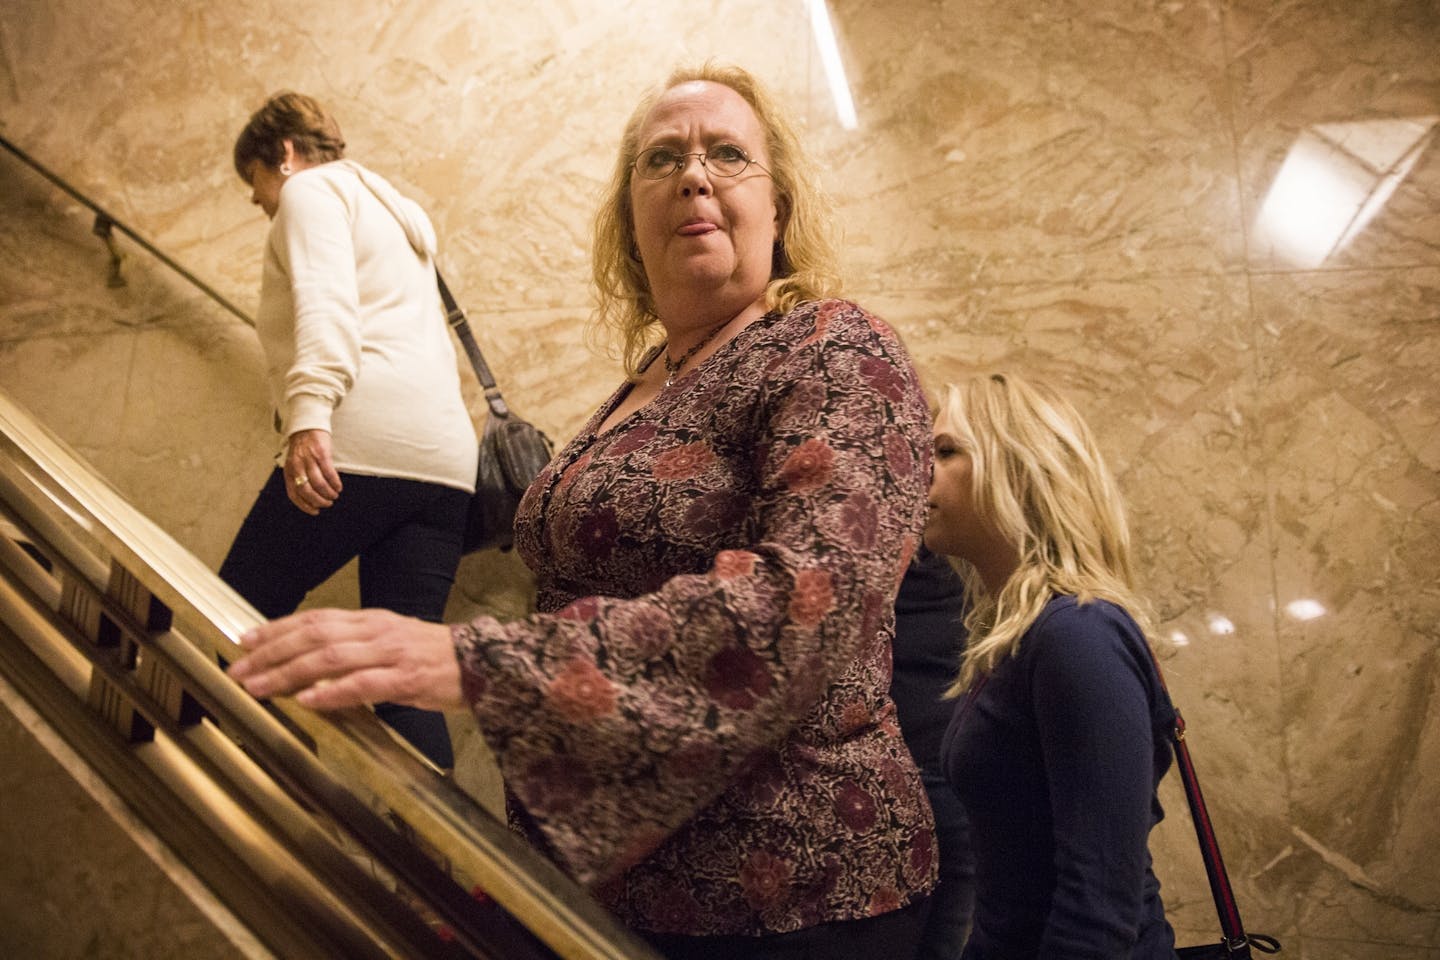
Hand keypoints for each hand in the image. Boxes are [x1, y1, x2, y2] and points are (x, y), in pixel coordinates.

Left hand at [228, 609, 464, 711]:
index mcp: (370, 621)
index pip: (315, 618)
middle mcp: (376, 631)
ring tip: (260, 685)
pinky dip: (332, 692)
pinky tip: (308, 700)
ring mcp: (391, 654)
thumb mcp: (391, 642)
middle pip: (315, 635)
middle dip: (272, 652)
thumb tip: (310, 664)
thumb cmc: (434, 658)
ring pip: (331, 657)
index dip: (277, 628)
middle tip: (239, 669)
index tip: (245, 641)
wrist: (482, 664)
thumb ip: (354, 649)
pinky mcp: (406, 679)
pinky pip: (363, 684)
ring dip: (290, 672)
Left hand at [285, 429, 342, 514]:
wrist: (307, 425)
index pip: (294, 494)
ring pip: (318, 483)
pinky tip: (339, 487)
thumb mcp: (295, 463)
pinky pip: (329, 473)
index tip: (315, 511)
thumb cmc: (302, 447)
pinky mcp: (321, 453)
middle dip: (319, 501)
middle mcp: (297, 466)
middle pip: (307, 490)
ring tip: (334, 495)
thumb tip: (311, 496)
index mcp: (289, 470)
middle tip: (328, 503)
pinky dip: (335, 482)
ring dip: (328, 493)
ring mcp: (309, 459)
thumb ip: (299, 477)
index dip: (305, 506)